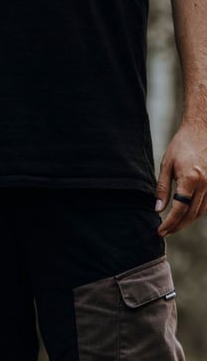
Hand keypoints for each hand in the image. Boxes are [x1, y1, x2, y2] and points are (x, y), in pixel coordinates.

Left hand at [156, 121, 206, 235]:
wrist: (202, 129)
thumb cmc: (182, 145)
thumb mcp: (166, 166)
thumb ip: (162, 189)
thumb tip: (158, 210)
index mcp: (190, 179)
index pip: (179, 210)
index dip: (169, 223)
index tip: (160, 231)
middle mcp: (205, 183)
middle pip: (191, 215)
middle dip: (177, 226)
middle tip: (165, 232)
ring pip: (202, 211)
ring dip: (188, 221)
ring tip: (174, 225)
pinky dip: (198, 212)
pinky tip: (187, 214)